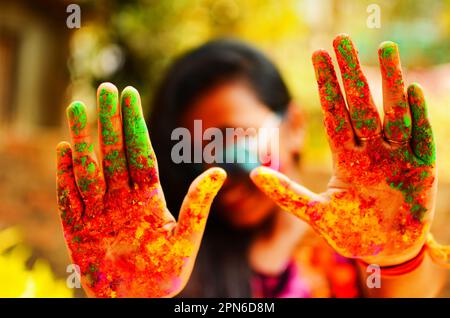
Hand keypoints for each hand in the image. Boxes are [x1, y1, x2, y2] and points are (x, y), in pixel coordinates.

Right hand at [56, 83, 225, 296]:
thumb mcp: (186, 239)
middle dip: (111, 121)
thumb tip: (220, 171)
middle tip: (107, 88)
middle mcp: (123, 197)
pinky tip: (64, 148)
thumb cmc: (165, 275)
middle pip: (115, 152)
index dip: (135, 124)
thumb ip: (197, 205)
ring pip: (90, 167)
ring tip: (76, 106)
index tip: (131, 95)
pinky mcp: (78, 229)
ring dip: (83, 138)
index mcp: (148, 197)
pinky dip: (65, 174)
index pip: (141, 152)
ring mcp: (99, 211)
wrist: (137, 301)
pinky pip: (70, 197)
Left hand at [250, 34, 435, 265]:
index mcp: (346, 157)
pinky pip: (420, 136)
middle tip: (341, 40)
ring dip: (390, 81)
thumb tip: (253, 173)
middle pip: (360, 104)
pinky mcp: (422, 168)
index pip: (335, 113)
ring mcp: (397, 156)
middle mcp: (371, 150)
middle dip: (351, 73)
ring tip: (384, 48)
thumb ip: (286, 193)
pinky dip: (417, 115)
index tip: (318, 56)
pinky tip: (411, 89)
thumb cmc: (350, 233)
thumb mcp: (314, 213)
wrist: (384, 253)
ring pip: (393, 112)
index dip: (326, 86)